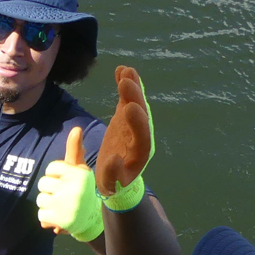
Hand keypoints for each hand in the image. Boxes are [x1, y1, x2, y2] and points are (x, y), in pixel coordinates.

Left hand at [35, 126, 103, 241]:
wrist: (92, 218)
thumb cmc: (81, 188)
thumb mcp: (80, 169)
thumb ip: (75, 149)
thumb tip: (76, 128)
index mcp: (78, 173)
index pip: (51, 168)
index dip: (56, 175)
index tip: (66, 181)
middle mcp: (73, 187)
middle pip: (43, 183)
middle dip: (50, 189)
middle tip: (64, 195)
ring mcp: (65, 205)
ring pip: (40, 199)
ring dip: (48, 204)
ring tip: (62, 206)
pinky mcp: (59, 220)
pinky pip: (40, 215)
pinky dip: (47, 218)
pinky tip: (59, 217)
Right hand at [96, 66, 155, 211]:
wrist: (117, 176)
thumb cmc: (115, 184)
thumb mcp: (112, 184)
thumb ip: (112, 174)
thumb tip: (113, 159)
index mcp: (141, 153)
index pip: (142, 135)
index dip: (137, 121)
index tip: (129, 107)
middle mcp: (141, 135)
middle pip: (141, 115)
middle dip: (135, 98)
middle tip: (126, 82)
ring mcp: (135, 124)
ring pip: (136, 103)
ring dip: (132, 87)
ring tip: (126, 71)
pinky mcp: (126, 118)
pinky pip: (128, 100)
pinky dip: (125, 85)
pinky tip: (121, 70)